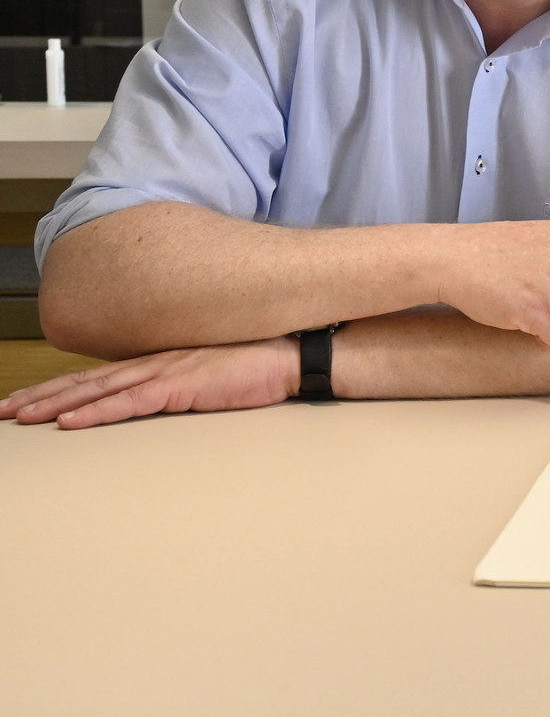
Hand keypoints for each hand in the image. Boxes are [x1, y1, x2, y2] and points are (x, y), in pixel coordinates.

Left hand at [0, 339, 299, 429]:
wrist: (292, 355)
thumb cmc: (259, 368)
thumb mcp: (209, 376)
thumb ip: (179, 384)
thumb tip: (155, 401)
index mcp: (161, 360)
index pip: (99, 375)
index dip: (60, 387)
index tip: (27, 401)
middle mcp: (155, 361)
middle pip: (87, 380)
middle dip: (41, 396)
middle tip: (4, 411)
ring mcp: (167, 371)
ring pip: (99, 389)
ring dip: (55, 404)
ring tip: (21, 417)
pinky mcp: (183, 385)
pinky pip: (131, 402)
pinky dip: (97, 412)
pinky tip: (70, 422)